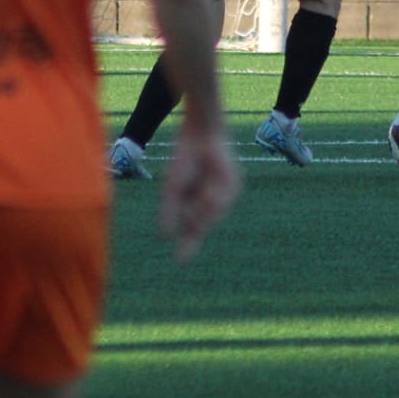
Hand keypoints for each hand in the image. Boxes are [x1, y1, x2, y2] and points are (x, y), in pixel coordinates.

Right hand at [159, 122, 240, 260]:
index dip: (187, 244)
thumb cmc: (184, 161)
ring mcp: (224, 195)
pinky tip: (206, 192)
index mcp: (195, 203)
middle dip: (194, 229)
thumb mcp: (173, 189)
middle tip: (187, 230)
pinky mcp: (233, 186)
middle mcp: (211, 202)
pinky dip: (212, 200)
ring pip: (213, 214)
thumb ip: (171, 211)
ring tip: (195, 198)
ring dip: (201, 211)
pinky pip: (222, 200)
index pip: (192, 229)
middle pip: (202, 224)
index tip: (180, 260)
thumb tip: (165, 235)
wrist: (199, 137)